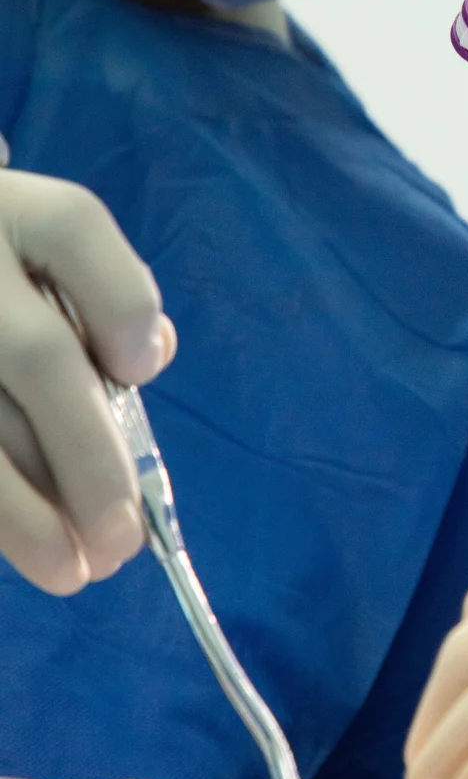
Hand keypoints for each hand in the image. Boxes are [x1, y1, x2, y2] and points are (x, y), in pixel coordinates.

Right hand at [0, 167, 175, 592]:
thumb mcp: (36, 251)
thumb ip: (94, 293)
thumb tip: (144, 357)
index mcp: (10, 209)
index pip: (75, 230)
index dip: (123, 306)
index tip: (140, 371)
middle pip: (36, 356)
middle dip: (87, 455)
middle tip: (123, 540)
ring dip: (22, 511)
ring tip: (71, 569)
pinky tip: (14, 546)